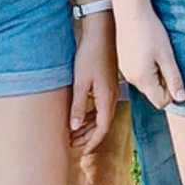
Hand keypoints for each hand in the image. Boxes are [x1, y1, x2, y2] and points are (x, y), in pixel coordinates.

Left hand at [69, 18, 116, 153]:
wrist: (101, 34)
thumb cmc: (90, 56)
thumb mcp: (80, 83)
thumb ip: (78, 106)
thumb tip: (74, 127)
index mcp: (106, 99)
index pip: (102, 129)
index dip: (92, 142)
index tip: (81, 151)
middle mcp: (111, 97)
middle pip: (102, 125)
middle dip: (88, 137)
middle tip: (73, 144)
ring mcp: (109, 90)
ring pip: (101, 116)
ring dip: (88, 126)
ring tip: (75, 134)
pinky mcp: (106, 83)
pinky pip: (100, 106)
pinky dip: (90, 115)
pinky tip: (81, 116)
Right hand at [115, 4, 184, 110]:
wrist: (130, 12)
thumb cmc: (149, 30)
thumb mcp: (167, 55)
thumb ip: (174, 78)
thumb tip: (182, 98)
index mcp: (142, 79)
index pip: (161, 102)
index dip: (172, 93)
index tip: (175, 74)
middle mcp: (131, 79)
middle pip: (153, 93)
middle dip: (164, 82)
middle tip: (167, 60)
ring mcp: (126, 71)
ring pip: (147, 83)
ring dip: (156, 73)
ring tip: (158, 53)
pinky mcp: (124, 63)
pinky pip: (139, 73)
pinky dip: (147, 67)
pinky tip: (149, 50)